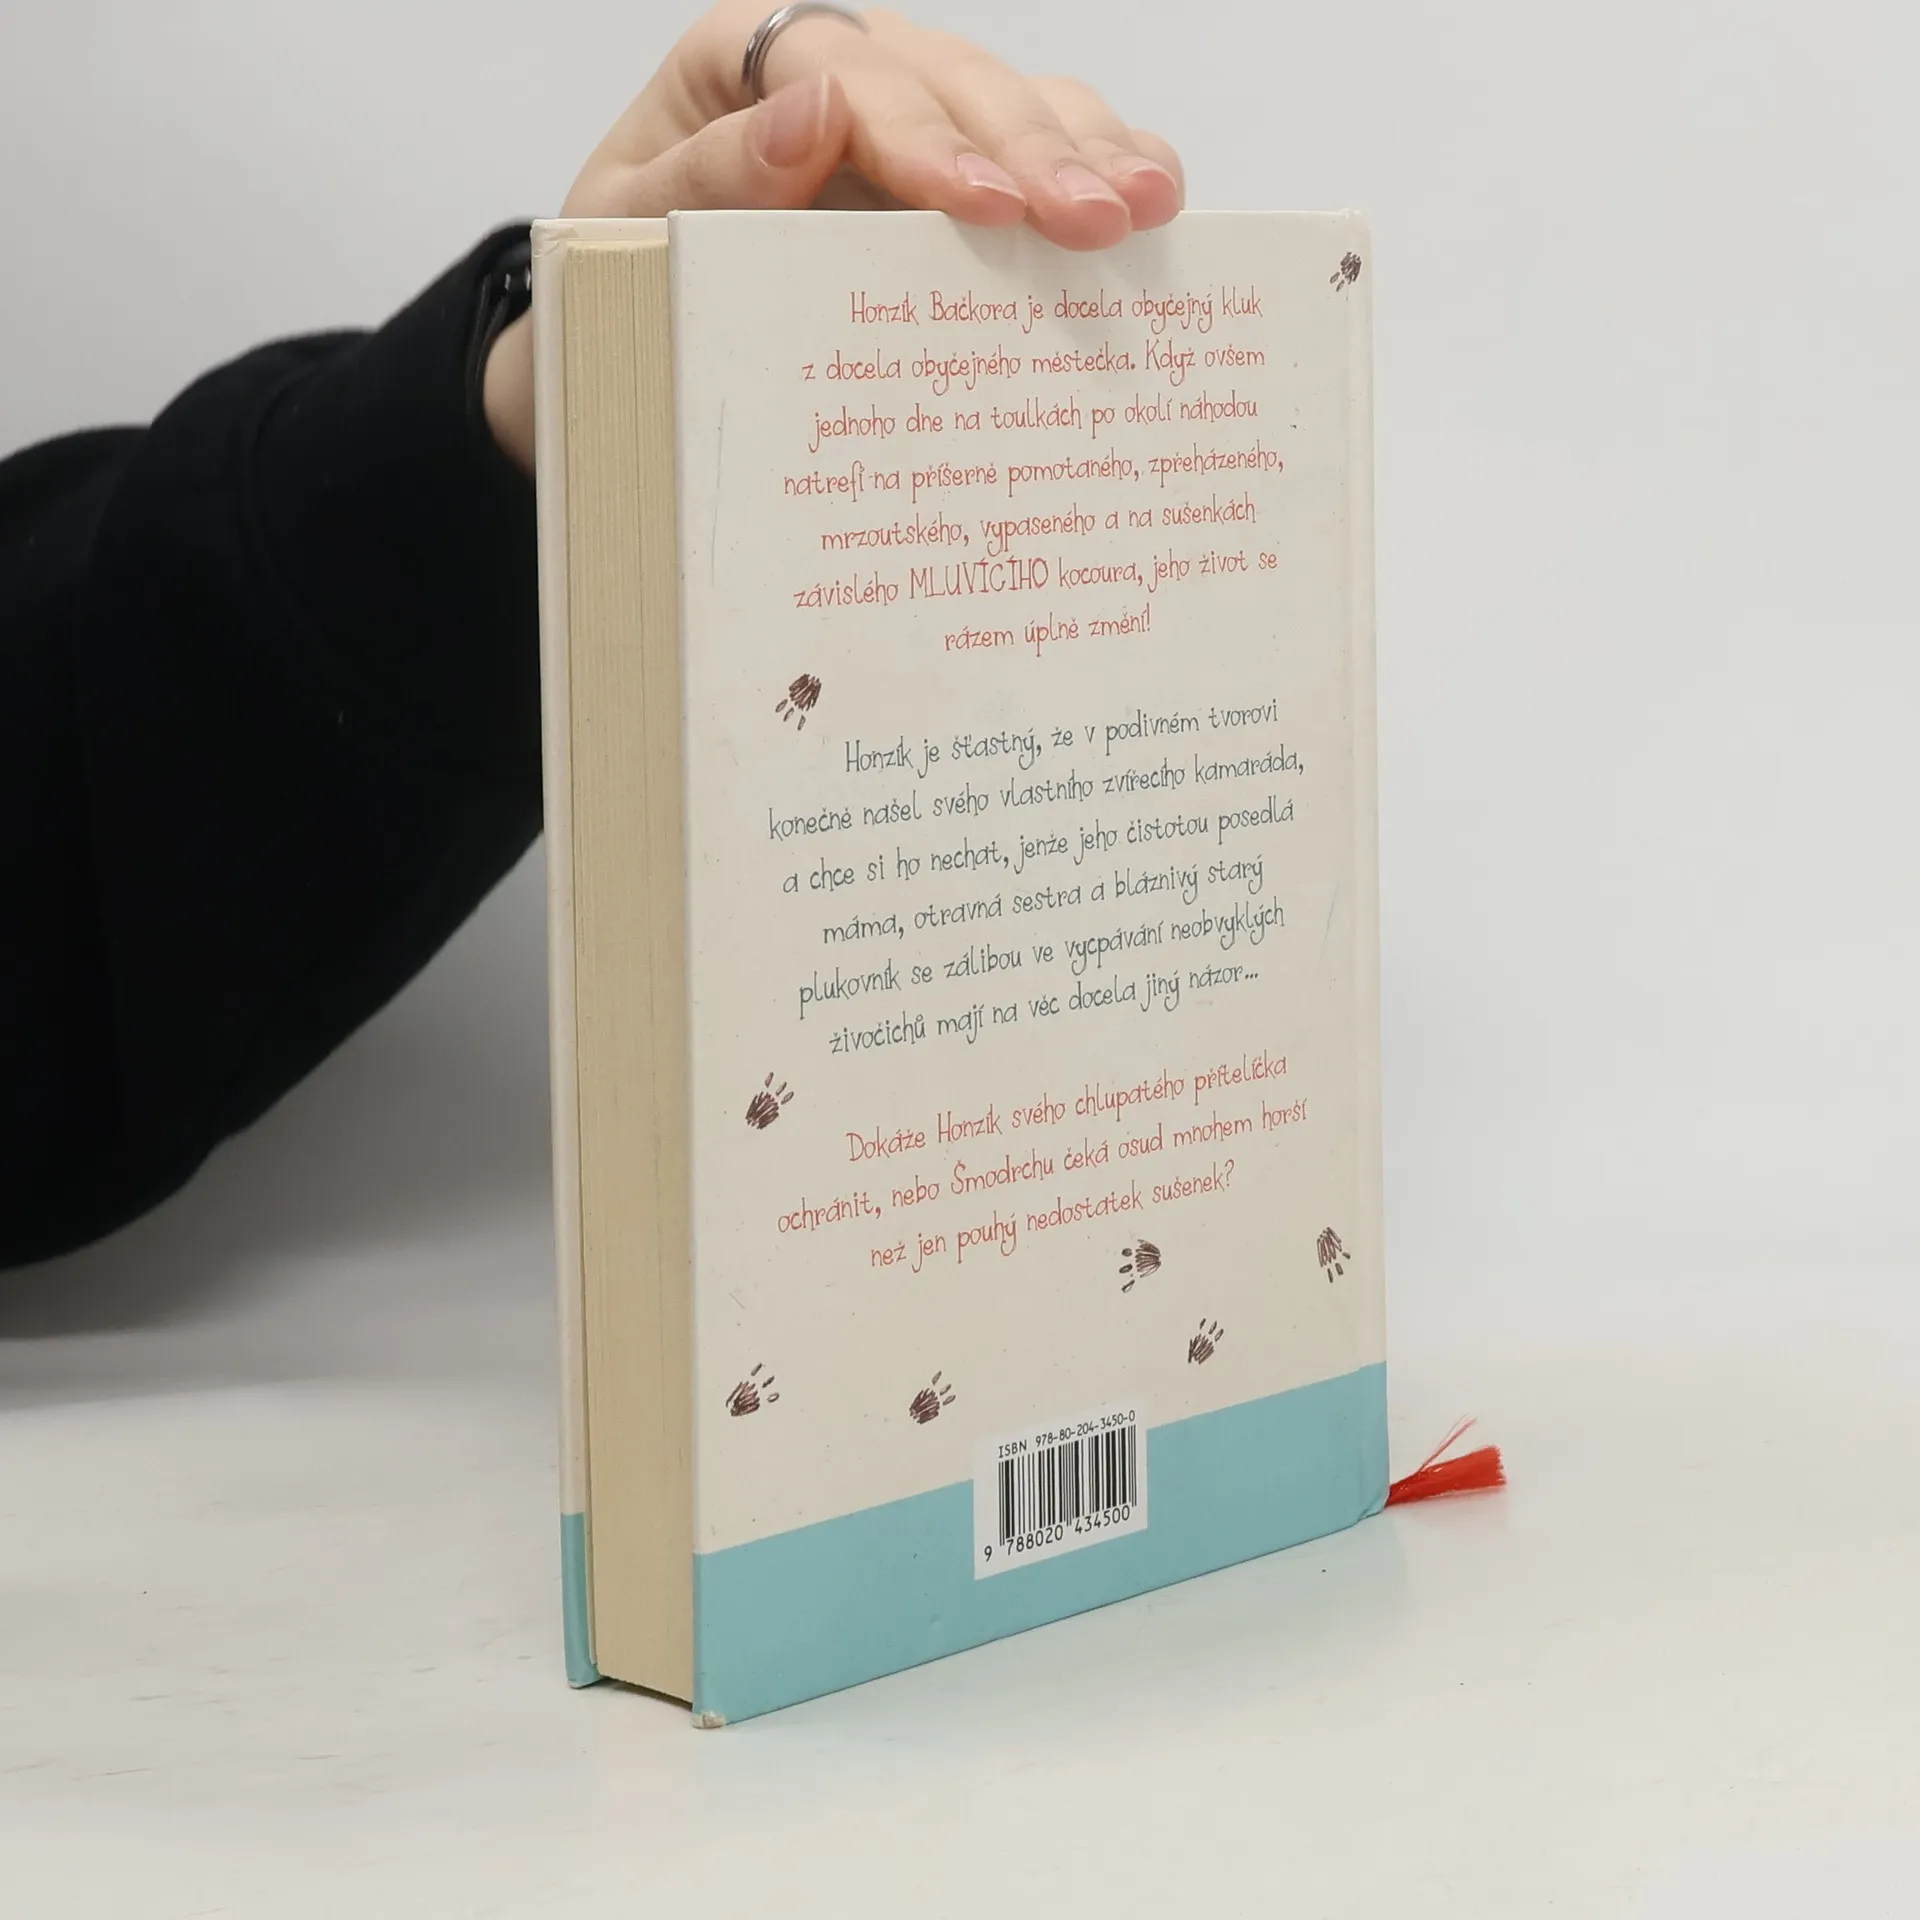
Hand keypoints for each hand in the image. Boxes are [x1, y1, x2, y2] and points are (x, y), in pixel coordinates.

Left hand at [483, 3, 1184, 468]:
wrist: (630, 336)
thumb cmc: (622, 282)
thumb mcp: (626, 236)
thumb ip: (706, 178)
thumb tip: (813, 118)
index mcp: (742, 63)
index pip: (843, 73)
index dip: (920, 134)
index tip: (982, 207)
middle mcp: (840, 69)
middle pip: (949, 79)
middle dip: (1028, 150)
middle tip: (1092, 220)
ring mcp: (909, 116)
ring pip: (1012, 99)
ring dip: (1088, 150)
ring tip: (1145, 206)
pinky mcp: (957, 169)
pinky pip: (1039, 145)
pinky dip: (1102, 162)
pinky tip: (1155, 197)